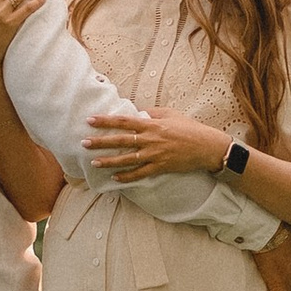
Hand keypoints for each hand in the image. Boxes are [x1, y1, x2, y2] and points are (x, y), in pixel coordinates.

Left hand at [87, 102, 233, 180]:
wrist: (207, 147)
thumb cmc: (190, 128)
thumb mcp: (171, 114)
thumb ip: (152, 113)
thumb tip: (137, 112)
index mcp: (152, 124)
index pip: (124, 121)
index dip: (106, 121)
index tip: (90, 120)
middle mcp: (150, 139)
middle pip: (121, 140)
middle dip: (101, 142)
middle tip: (83, 143)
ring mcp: (155, 155)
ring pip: (127, 159)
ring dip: (109, 161)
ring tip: (94, 162)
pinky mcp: (160, 167)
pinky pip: (140, 173)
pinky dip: (127, 176)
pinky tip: (115, 178)